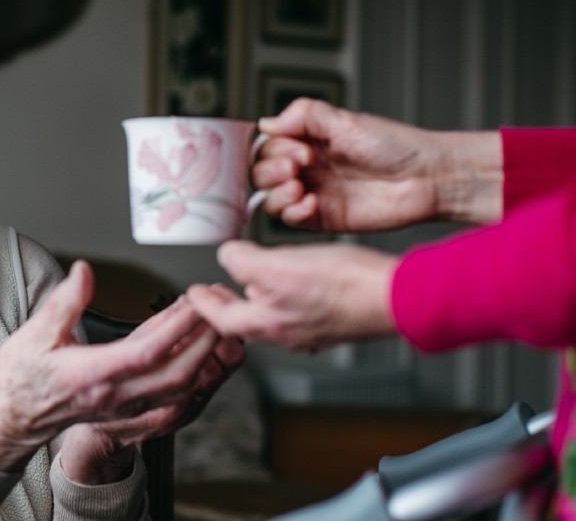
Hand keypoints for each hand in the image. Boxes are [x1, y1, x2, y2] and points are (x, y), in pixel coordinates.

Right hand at [0, 261, 223, 472]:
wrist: (13, 419)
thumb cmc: (21, 377)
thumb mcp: (33, 333)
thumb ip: (64, 302)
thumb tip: (84, 272)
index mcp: (91, 374)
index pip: (145, 353)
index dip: (176, 328)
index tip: (195, 301)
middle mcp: (114, 395)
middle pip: (176, 374)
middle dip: (205, 341)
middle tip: (219, 308)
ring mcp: (125, 406)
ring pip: (180, 386)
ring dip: (204, 355)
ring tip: (214, 320)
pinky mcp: (130, 407)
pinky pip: (171, 390)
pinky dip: (191, 367)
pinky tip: (194, 341)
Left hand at [186, 240, 398, 349]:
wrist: (397, 297)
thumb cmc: (343, 285)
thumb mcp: (278, 265)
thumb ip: (243, 261)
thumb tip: (226, 256)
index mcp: (267, 323)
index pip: (221, 319)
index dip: (203, 304)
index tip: (191, 295)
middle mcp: (288, 333)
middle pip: (246, 321)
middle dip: (227, 305)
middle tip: (216, 293)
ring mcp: (313, 330)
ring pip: (273, 317)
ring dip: (256, 299)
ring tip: (251, 283)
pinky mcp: (336, 321)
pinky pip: (299, 311)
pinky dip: (285, 297)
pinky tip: (294, 284)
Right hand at [253, 98, 498, 230]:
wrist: (427, 178)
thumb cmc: (396, 147)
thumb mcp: (346, 120)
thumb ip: (304, 115)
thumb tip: (265, 123)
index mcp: (308, 141)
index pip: (267, 146)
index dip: (274, 148)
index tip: (299, 148)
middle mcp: (306, 168)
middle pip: (261, 172)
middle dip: (271, 170)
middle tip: (301, 166)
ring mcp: (312, 193)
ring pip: (268, 198)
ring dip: (275, 192)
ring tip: (299, 186)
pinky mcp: (321, 218)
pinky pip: (289, 220)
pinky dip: (292, 212)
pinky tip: (311, 202)